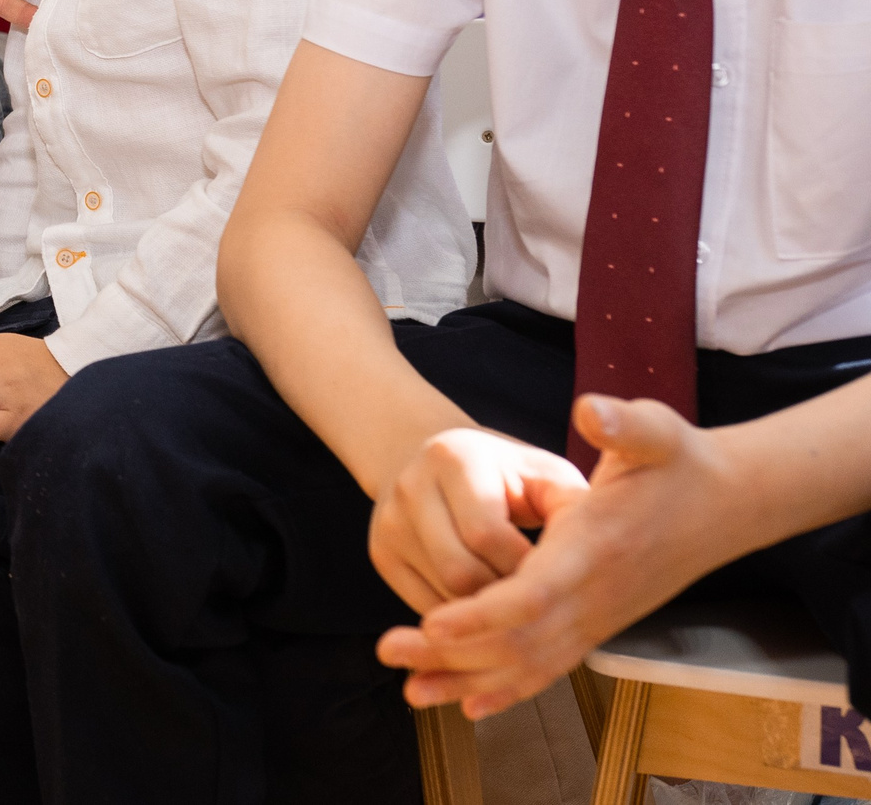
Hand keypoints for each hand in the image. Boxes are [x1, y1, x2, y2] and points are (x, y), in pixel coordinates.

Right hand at [368, 425, 586, 614]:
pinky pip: (423, 607)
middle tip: (538, 606)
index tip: (556, 583)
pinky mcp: (381, 553)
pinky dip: (460, 623)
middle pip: (459, 573)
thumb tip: (600, 550)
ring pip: (439, 600)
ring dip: (483, 618)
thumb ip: (572, 504)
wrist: (434, 460)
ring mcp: (388, 522)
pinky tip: (486, 610)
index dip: (526, 571)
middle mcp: (410, 486)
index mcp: (454, 456)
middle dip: (504, 601)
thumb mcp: (544, 474)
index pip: (486, 535)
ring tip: (516, 611)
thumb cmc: (507, 474)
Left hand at [379, 398, 741, 716]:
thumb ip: (626, 425)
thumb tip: (594, 412)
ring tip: (410, 689)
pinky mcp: (597, 626)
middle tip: (389, 651)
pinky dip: (505, 687)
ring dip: (467, 678)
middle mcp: (596, 597)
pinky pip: (547, 668)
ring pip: (528, 665)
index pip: (535, 595)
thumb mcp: (657, 432)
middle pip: (519, 642)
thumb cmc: (680, 464)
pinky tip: (467, 702)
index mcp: (597, 548)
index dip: (483, 613)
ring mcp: (598, 619)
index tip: (433, 622)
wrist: (725, 503)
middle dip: (452, 653)